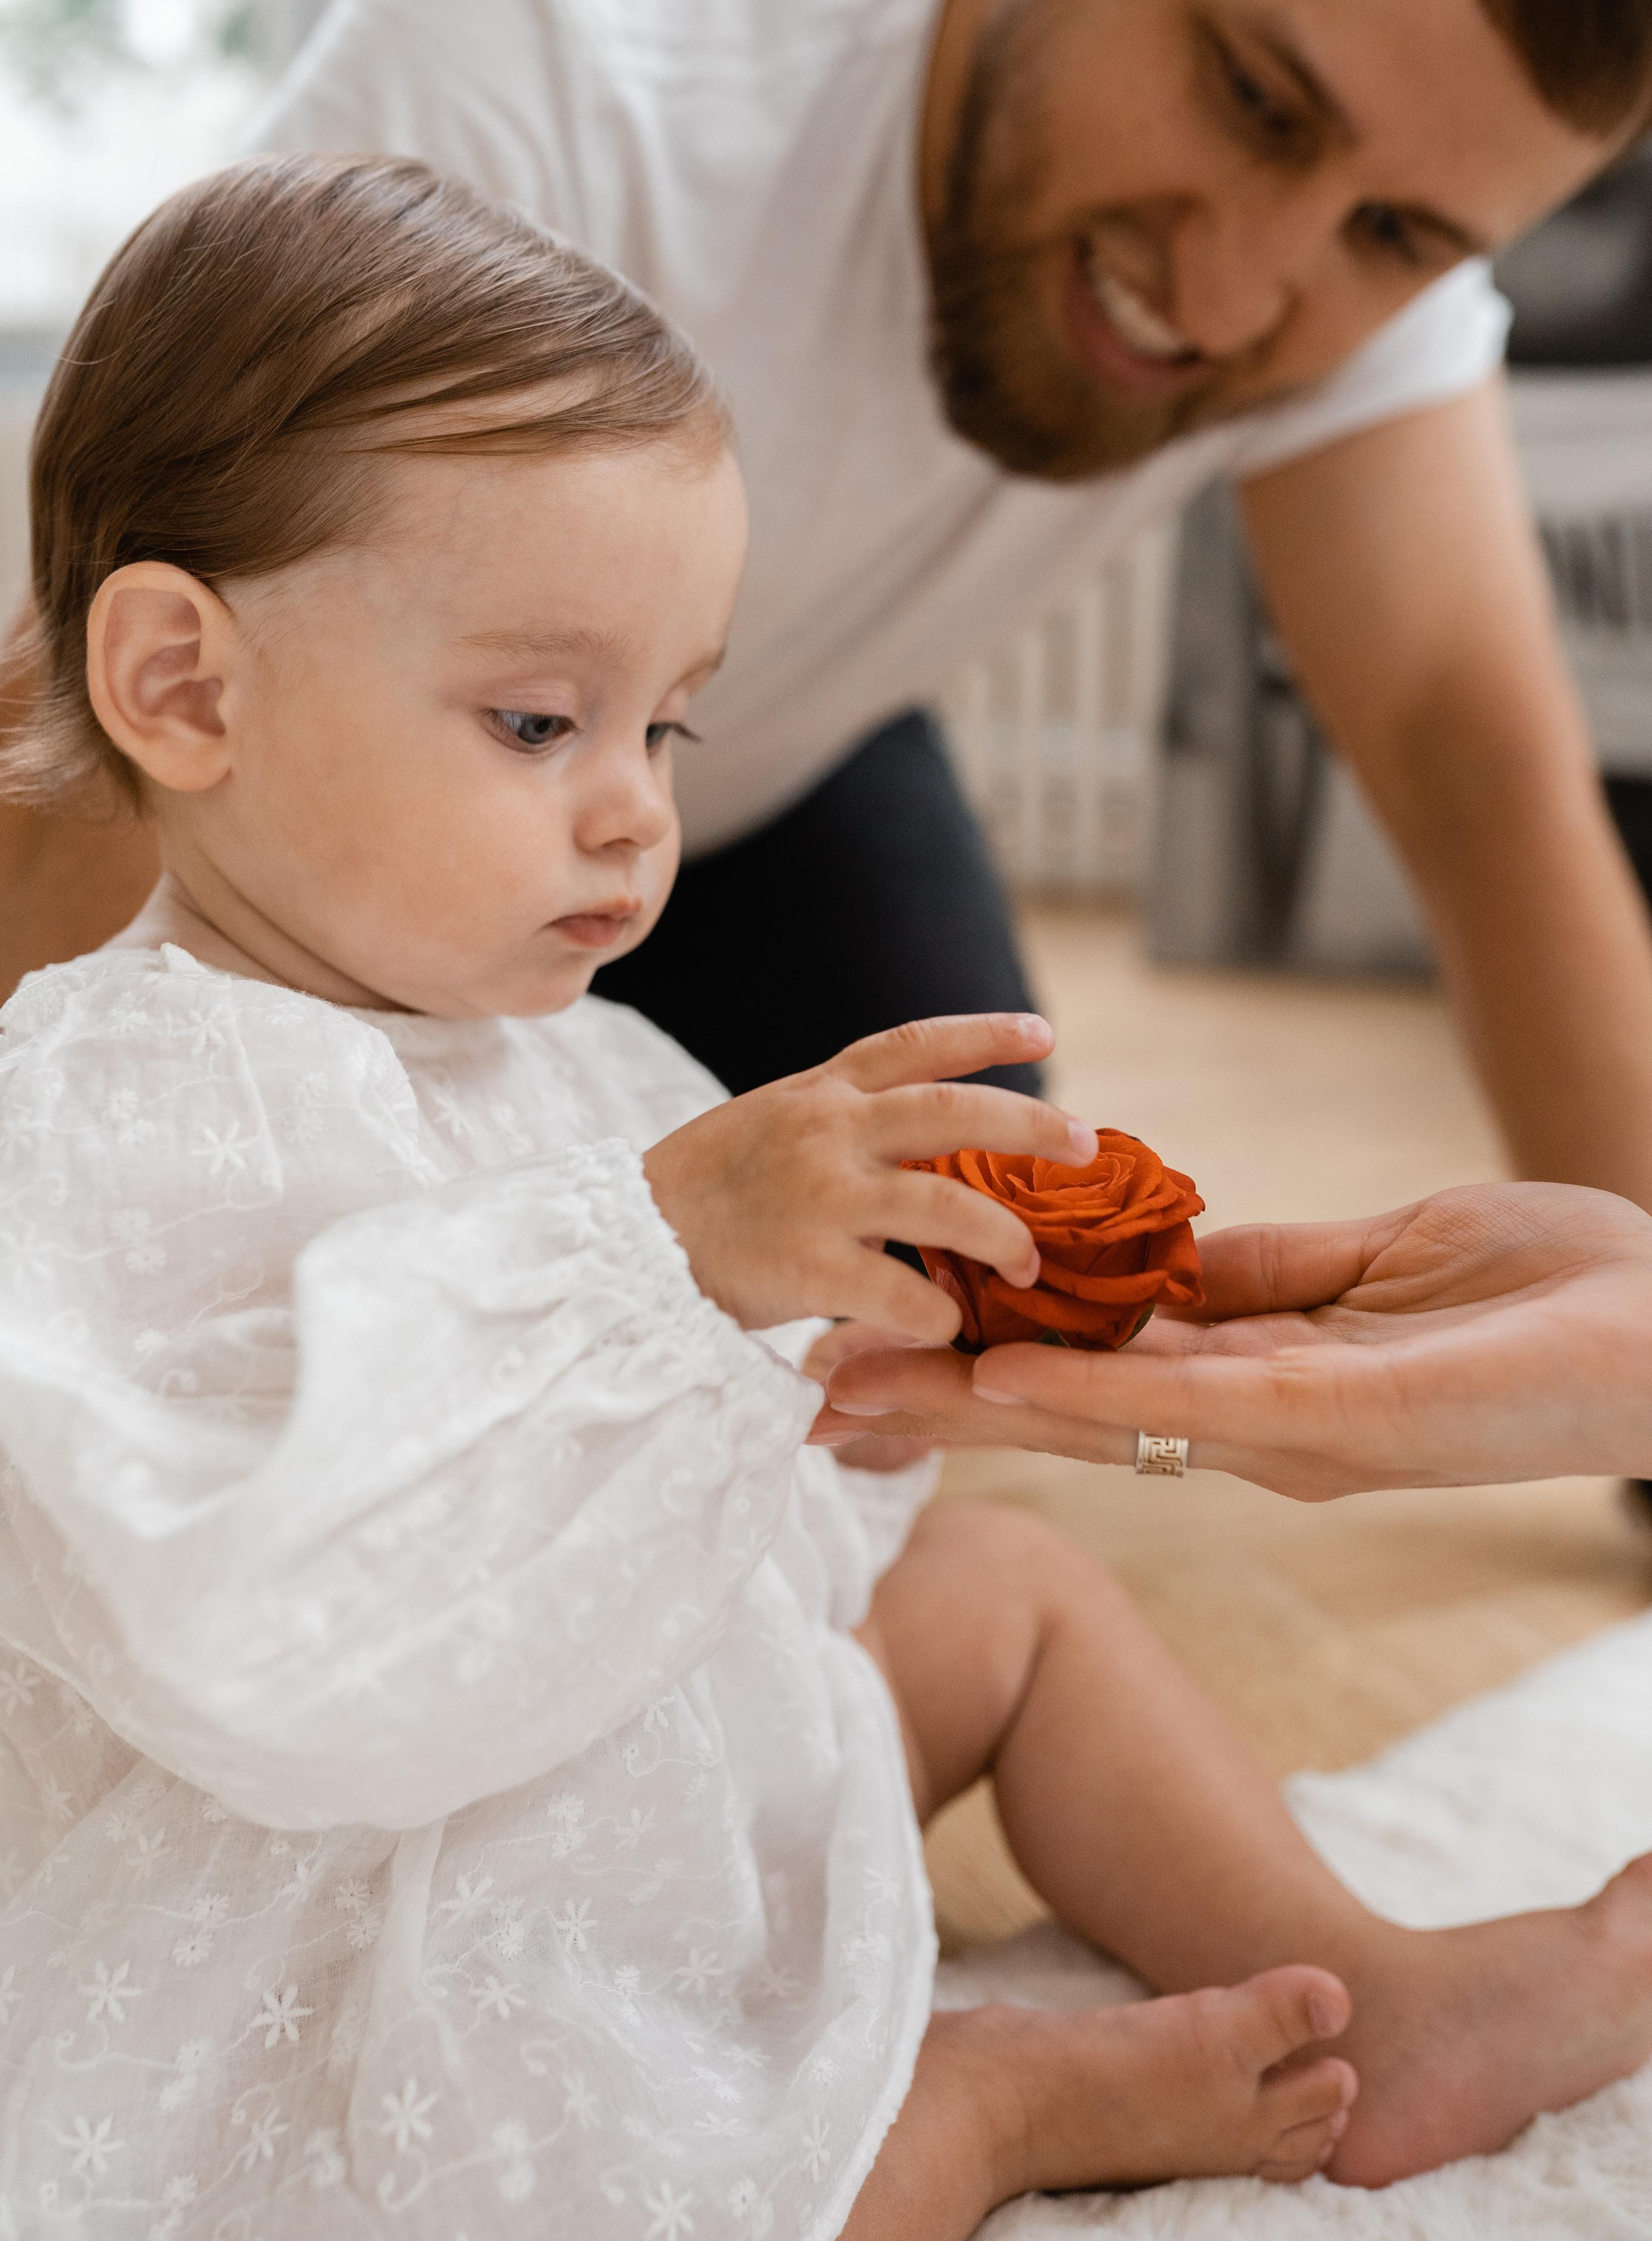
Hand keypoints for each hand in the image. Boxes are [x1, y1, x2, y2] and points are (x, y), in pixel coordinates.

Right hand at [642, 1013, 1097, 1335]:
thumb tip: (921, 1140)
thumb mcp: (769, 1130)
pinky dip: (935, 1311)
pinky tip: (946, 1326)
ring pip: (945, 1203)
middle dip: (1031, 1124)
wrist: (619, 1248)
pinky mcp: (805, 1266)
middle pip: (953, 1112)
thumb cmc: (700, 1198)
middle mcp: (826, 1130)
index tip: (1043, 1031)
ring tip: (1028, 1266)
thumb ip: (839, 1127)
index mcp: (818, 1093)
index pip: (913, 1044)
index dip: (983, 1034)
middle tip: (1086, 1144)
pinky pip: (900, 1289)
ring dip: (1002, 1237)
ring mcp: (818, 1196)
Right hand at [814, 1182, 1651, 1498]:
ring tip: (853, 1384)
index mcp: (1261, 1379)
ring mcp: (1292, 1430)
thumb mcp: (1380, 1258)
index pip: (1089, 1371)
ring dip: (971, 1406)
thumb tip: (1161, 1252)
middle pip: (1065, 1412)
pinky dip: (1086, 1395)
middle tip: (804, 1388)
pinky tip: (994, 1381)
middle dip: (936, 1403)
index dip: (979, 1361)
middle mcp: (1256, 1425)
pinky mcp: (1341, 1418)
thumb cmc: (1554, 1288)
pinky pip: (1190, 1404)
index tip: (874, 1341)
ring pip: (1098, 1419)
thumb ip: (1263, 1270)